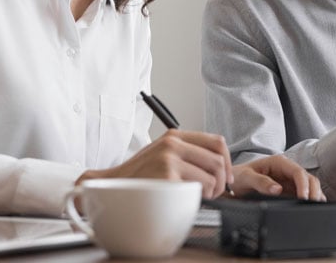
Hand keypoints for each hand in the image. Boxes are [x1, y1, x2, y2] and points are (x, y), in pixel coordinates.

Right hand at [75, 129, 233, 199]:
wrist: (109, 187)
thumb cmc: (136, 176)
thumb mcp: (161, 154)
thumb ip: (186, 154)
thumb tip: (216, 165)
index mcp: (174, 136)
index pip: (216, 142)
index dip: (227, 161)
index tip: (226, 176)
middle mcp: (173, 143)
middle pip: (218, 160)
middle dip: (222, 180)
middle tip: (215, 192)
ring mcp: (170, 158)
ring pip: (213, 175)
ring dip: (213, 191)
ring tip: (201, 197)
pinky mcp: (167, 175)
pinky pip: (200, 188)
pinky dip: (199, 197)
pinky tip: (187, 199)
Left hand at [231, 155, 324, 200]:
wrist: (235, 181)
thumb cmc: (239, 176)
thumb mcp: (246, 178)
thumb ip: (260, 182)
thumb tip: (277, 190)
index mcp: (279, 163)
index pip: (298, 172)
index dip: (303, 185)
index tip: (303, 198)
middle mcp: (287, 170)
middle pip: (308, 178)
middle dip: (313, 191)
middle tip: (312, 205)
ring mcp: (290, 180)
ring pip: (310, 185)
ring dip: (314, 195)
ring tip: (315, 207)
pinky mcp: (290, 189)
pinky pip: (305, 193)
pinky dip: (311, 199)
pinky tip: (313, 207)